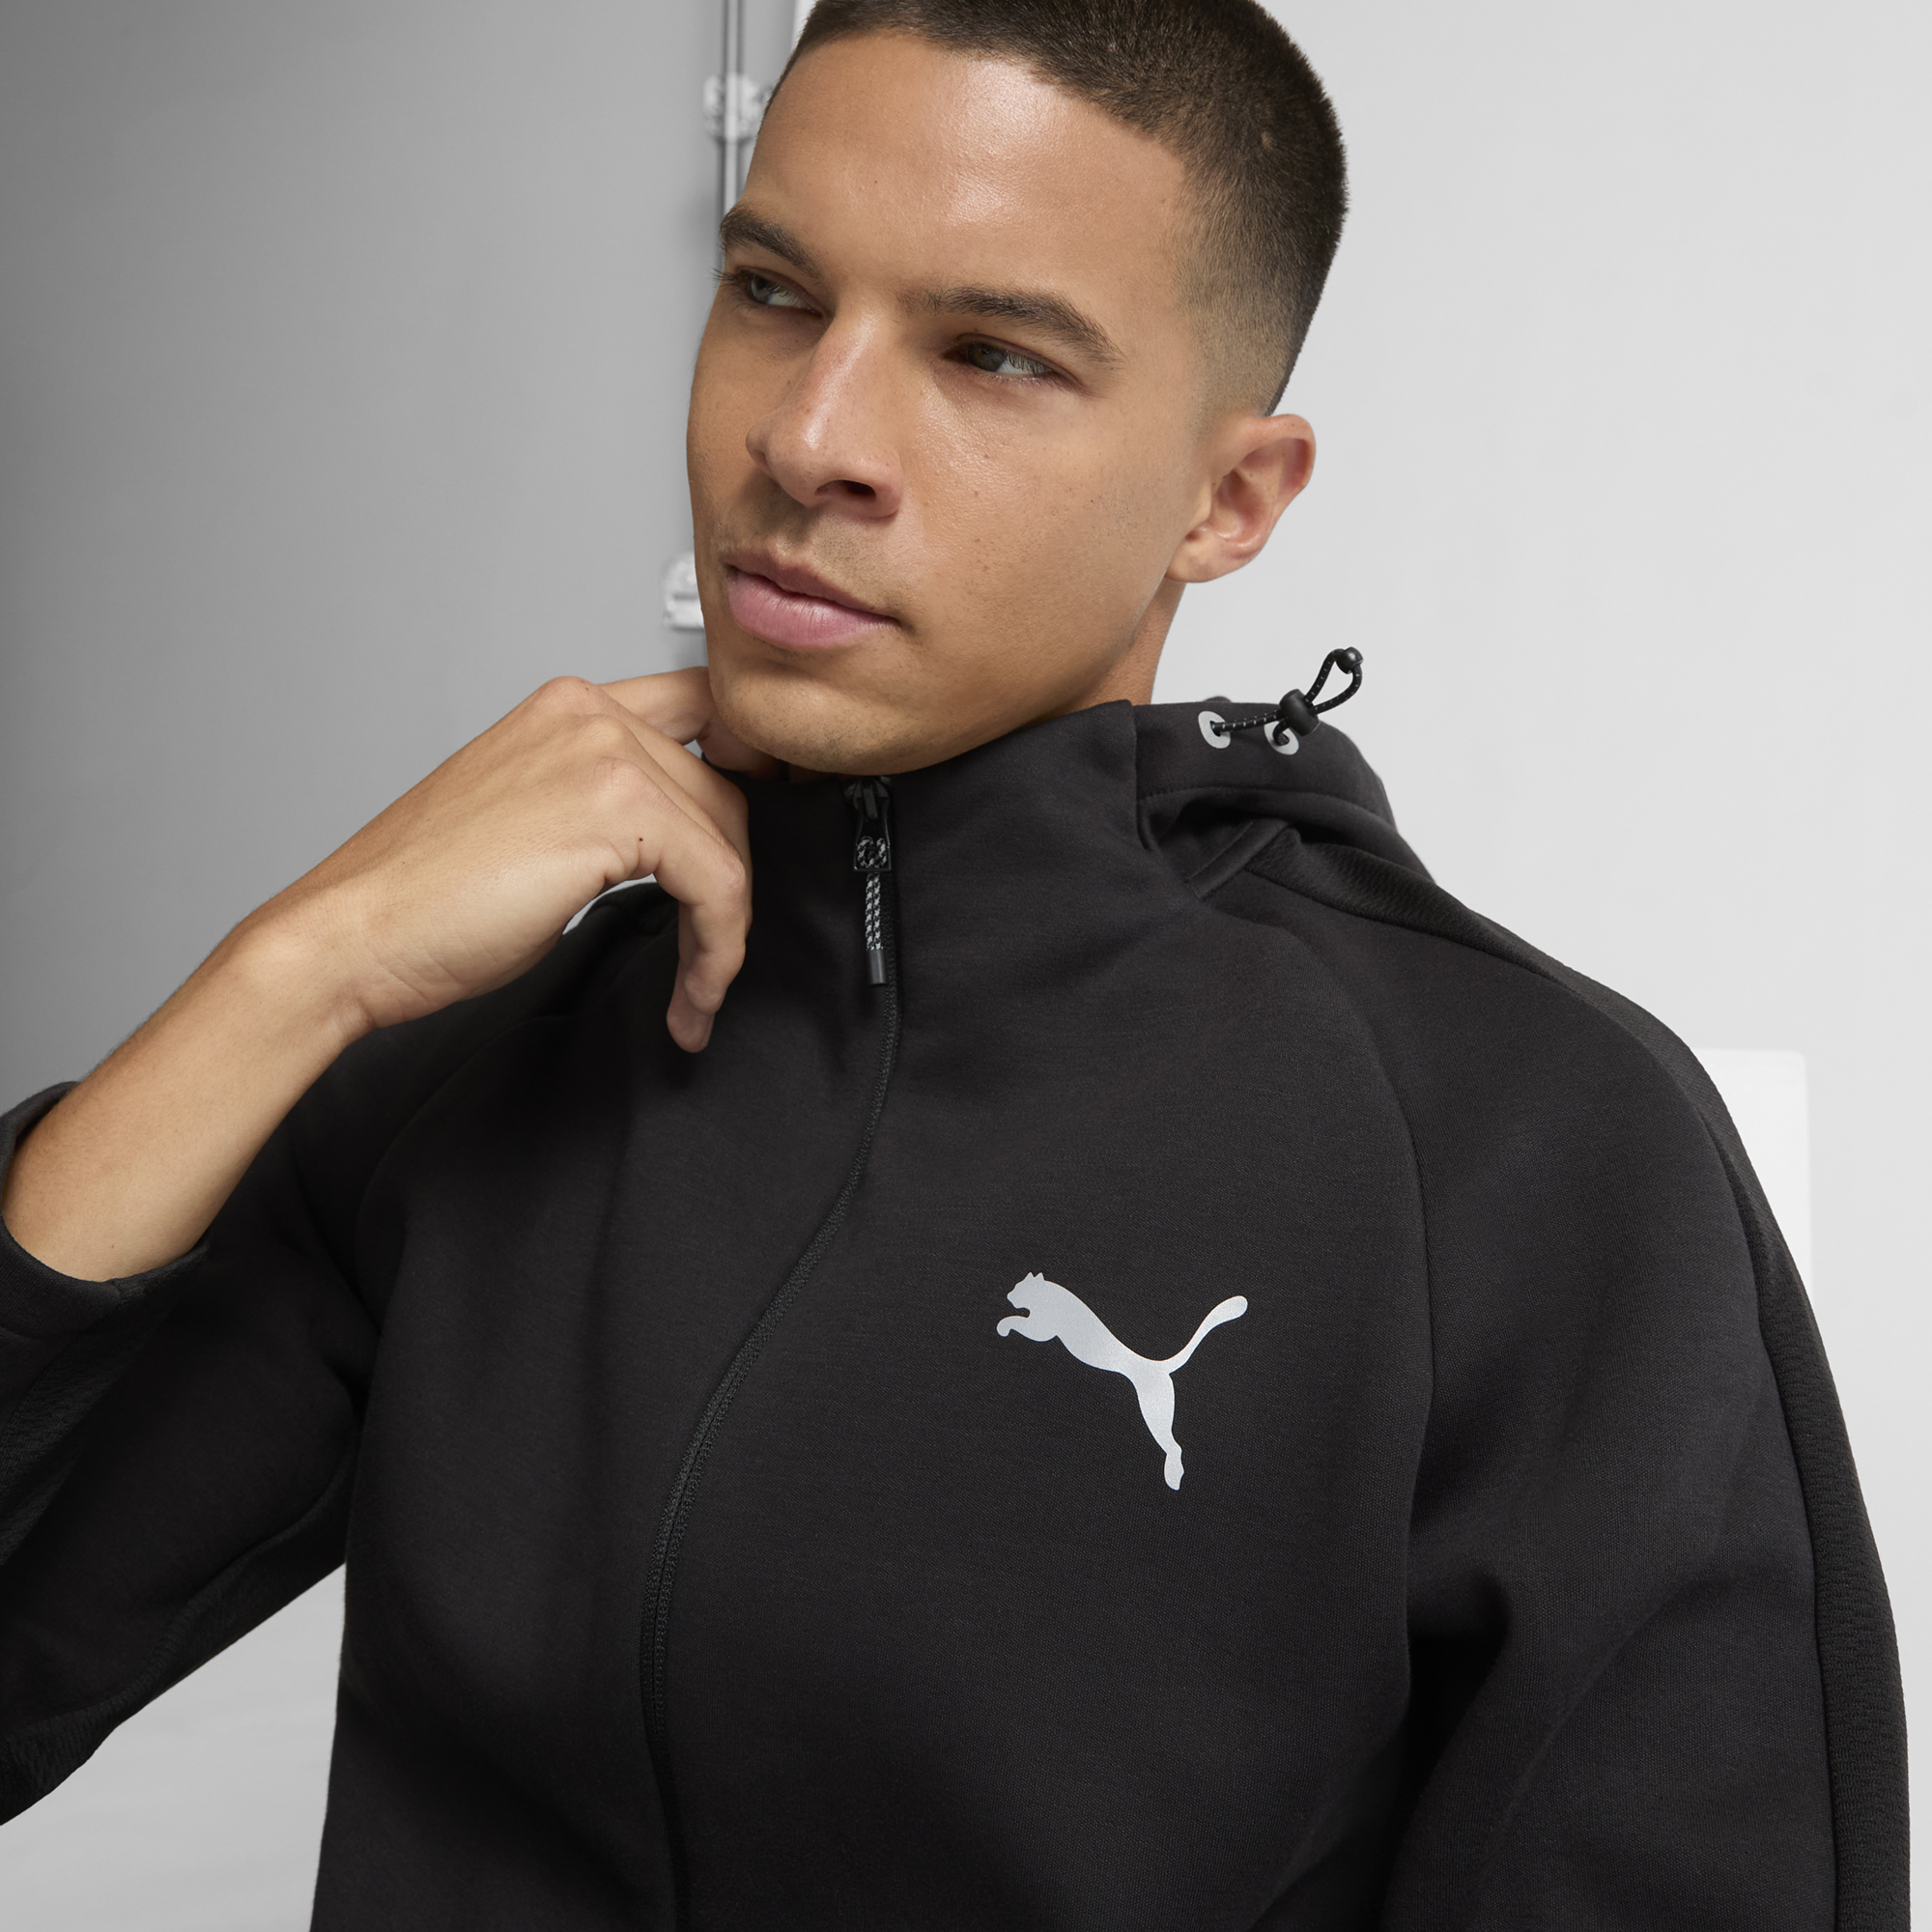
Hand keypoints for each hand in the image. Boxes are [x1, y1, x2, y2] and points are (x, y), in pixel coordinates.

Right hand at [259, 668, 776, 1052]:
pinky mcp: (618, 810)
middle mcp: (590, 712)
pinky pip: (719, 881)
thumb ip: (610, 806)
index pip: (706, 711)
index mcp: (569, 707)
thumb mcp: (535, 820)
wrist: (352, 936)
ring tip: (695, 989)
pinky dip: (719, 949)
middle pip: (728, 784)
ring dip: (725, 928)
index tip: (758, 844)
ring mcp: (605, 752)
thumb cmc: (425, 899)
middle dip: (732, 876)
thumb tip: (690, 843)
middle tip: (710, 949)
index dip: (750, 772)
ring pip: (732, 836)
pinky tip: (691, 994)